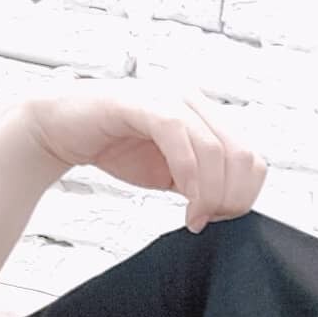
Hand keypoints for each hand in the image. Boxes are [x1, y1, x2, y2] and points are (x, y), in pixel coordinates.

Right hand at [20, 75, 266, 233]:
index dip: (245, 194)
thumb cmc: (120, 148)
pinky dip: (190, 180)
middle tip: (209, 219)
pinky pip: (181, 140)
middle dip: (231, 198)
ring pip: (216, 151)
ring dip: (211, 195)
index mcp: (208, 116)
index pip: (252, 159)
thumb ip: (206, 182)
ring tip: (196, 216)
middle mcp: (195, 102)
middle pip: (241, 156)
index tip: (223, 216)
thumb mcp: (177, 173)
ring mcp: (170, 98)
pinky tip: (185, 204)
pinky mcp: (143, 103)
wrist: (65, 131)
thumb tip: (233, 207)